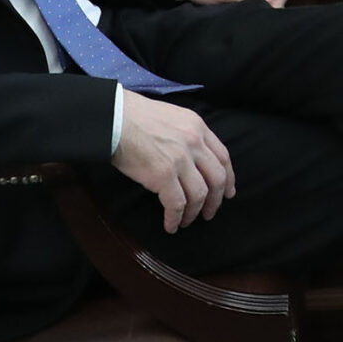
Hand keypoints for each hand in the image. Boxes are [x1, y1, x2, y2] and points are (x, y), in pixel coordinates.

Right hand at [112, 92, 234, 233]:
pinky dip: (175, 218)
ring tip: (186, 221)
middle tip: (210, 213)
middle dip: (216, 200)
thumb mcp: (172, 117)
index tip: (228, 192)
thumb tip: (192, 158)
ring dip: (194, 212)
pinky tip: (170, 225)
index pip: (223, 157)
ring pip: (199, 194)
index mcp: (198, 127)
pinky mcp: (163, 174)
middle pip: (217, 178)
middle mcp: (194, 142)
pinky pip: (176, 204)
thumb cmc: (135, 116)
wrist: (113, 117)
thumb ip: (187, 134)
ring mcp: (180, 159)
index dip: (228, 178)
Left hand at [176, 0, 287, 7]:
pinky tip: (235, 13)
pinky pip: (252, 3)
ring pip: (264, 3)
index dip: (274, 7)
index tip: (257, 16)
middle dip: (264, 11)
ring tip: (237, 14)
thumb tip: (271, 4)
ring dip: (253, 11)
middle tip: (245, 17)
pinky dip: (246, 10)